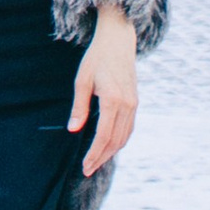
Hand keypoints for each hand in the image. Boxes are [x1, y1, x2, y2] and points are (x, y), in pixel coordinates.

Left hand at [69, 6, 139, 177]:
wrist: (118, 40)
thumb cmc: (97, 58)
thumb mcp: (82, 80)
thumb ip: (79, 107)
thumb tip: (74, 130)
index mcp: (112, 99)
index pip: (103, 136)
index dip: (94, 153)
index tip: (85, 165)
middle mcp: (127, 105)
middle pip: (115, 141)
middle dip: (101, 157)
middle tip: (88, 169)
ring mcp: (133, 104)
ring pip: (124, 137)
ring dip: (111, 151)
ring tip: (97, 161)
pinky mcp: (135, 101)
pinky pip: (129, 128)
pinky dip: (119, 140)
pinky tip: (109, 145)